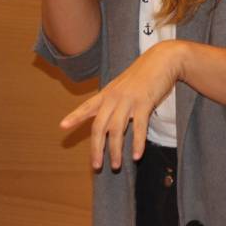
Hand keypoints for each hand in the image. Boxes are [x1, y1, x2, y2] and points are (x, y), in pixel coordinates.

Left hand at [60, 40, 182, 170]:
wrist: (163, 60)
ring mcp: (129, 100)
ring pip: (116, 130)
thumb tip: (106, 117)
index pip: (87, 106)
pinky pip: (139, 127)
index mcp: (107, 93)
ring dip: (115, 150)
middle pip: (99, 126)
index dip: (75, 116)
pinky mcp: (144, 103)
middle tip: (96, 166)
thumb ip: (113, 99)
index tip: (62, 126)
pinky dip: (137, 143)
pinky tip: (137, 156)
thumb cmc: (143, 74)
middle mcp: (114, 97)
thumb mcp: (123, 85)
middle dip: (96, 148)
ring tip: (116, 165)